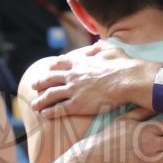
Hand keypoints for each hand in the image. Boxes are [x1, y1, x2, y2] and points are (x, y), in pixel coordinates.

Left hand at [31, 43, 155, 117]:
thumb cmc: (123, 65)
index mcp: (81, 62)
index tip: (49, 68)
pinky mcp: (77, 105)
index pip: (62, 63)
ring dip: (41, 100)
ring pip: (51, 95)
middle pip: (51, 79)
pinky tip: (44, 115)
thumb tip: (93, 48)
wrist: (127, 80)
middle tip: (34, 85)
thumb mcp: (110, 49)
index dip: (54, 66)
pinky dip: (50, 112)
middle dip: (41, 82)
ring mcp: (73, 90)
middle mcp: (73, 76)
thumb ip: (99, 47)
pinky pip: (59, 109)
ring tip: (35, 105)